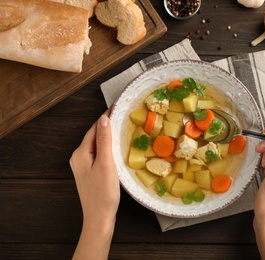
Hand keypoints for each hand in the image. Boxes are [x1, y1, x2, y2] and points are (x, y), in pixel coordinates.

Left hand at [70, 112, 119, 259]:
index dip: (106, 117)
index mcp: (80, 153)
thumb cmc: (103, 192)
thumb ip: (105, 141)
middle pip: (94, 136)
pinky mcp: (90, 173)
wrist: (99, 218)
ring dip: (108, 136)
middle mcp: (79, 157)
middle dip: (108, 125)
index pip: (94, 128)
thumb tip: (104, 119)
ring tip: (123, 128)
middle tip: (124, 116)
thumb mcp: (106, 164)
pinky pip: (99, 154)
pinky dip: (108, 148)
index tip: (119, 107)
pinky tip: (118, 148)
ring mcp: (83, 166)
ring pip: (97, 145)